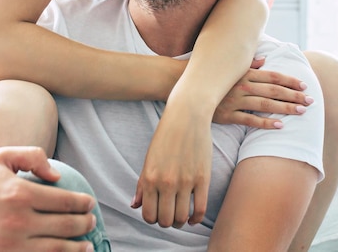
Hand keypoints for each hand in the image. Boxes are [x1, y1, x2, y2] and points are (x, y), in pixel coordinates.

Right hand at [0, 146, 95, 251]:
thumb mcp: (4, 157)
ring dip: (76, 249)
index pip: (64, 201)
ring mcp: (8, 246)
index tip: (90, 204)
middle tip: (92, 222)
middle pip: (64, 227)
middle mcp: (16, 222)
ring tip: (86, 246)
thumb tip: (58, 176)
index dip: (83, 203)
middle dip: (85, 225)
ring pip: (54, 250)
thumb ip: (33, 157)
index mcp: (20, 194)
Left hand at [132, 102, 211, 228]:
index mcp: (150, 177)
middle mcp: (166, 182)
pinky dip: (196, 219)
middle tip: (168, 213)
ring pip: (182, 218)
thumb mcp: (149, 158)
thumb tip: (134, 205)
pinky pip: (200, 210)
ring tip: (180, 214)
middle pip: (165, 220)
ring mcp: (186, 181)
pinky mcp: (203, 179)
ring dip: (180, 221)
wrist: (187, 115)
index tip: (156, 212)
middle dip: (165, 221)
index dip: (151, 218)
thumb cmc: (166, 135)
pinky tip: (192, 217)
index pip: (148, 215)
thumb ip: (142, 184)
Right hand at [213, 58, 313, 127]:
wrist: (187, 89)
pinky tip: (280, 125)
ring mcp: (235, 100)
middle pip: (273, 90)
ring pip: (265, 105)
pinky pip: (250, 120)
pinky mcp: (228, 115)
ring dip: (285, 108)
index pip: (272, 76)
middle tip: (310, 101)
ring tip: (301, 112)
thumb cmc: (211, 76)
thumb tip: (264, 60)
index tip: (304, 85)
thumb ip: (248, 64)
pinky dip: (266, 123)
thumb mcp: (230, 67)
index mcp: (244, 73)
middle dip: (293, 95)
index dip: (289, 80)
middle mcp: (241, 85)